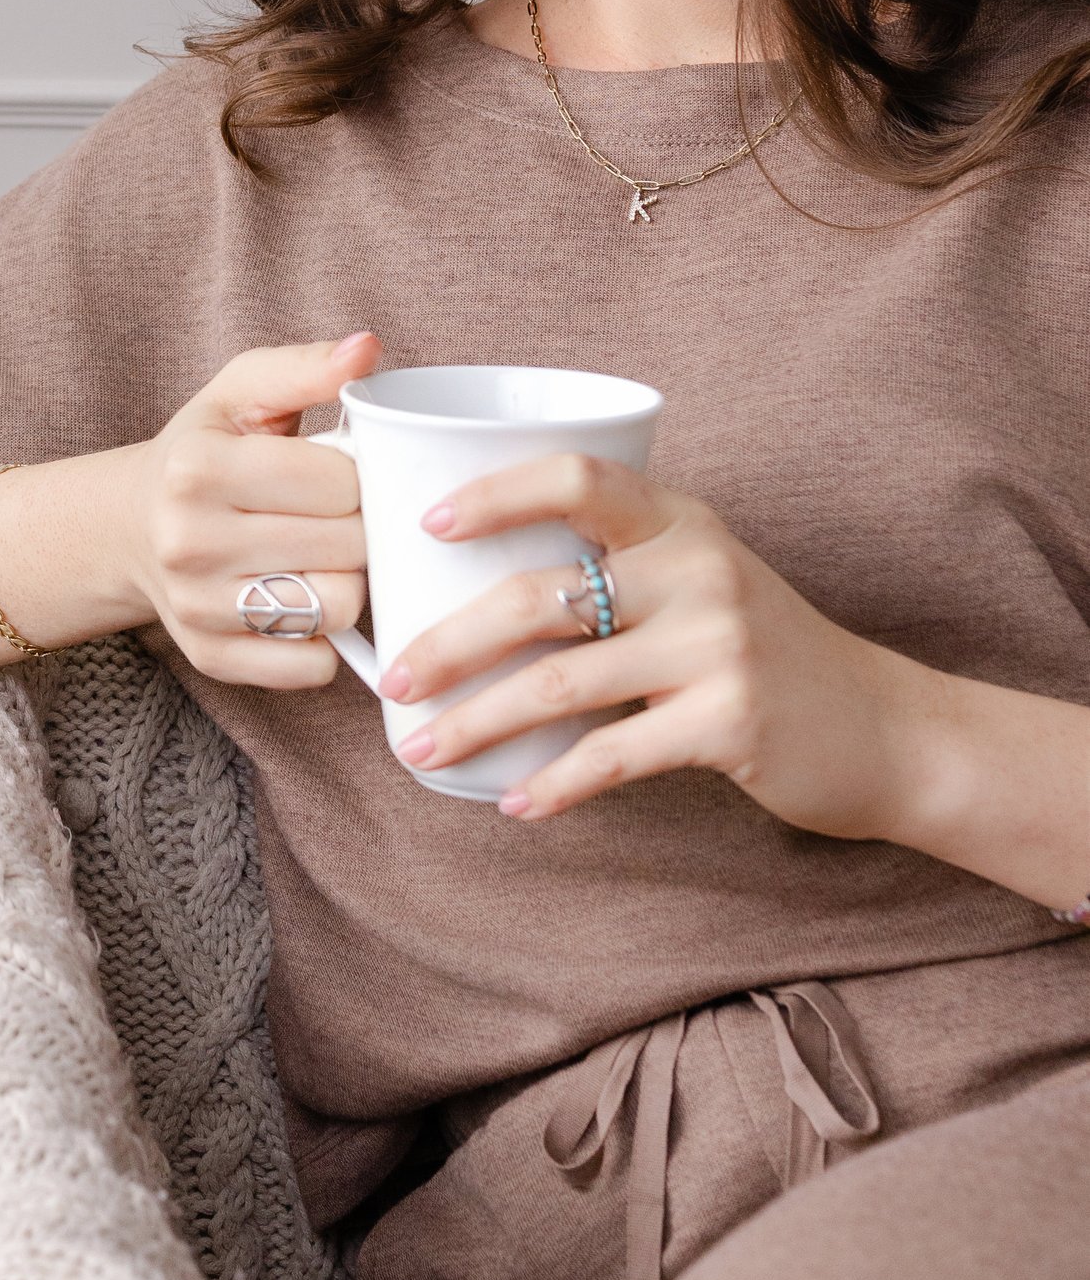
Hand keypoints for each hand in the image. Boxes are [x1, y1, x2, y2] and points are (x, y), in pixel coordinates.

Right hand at [123, 334, 375, 687]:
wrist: (129, 526)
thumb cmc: (202, 451)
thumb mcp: (239, 394)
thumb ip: (305, 367)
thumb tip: (368, 348)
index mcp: (198, 468)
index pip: (342, 484)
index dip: (358, 477)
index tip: (337, 474)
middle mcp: (188, 541)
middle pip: (347, 548)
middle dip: (358, 529)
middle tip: (334, 517)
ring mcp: (197, 607)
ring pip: (337, 609)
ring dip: (346, 584)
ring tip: (321, 557)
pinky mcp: (212, 657)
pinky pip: (314, 665)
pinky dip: (324, 640)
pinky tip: (302, 602)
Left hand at [376, 456, 907, 829]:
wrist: (883, 728)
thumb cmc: (761, 651)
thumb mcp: (701, 581)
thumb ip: (617, 570)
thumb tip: (468, 585)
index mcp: (680, 521)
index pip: (577, 477)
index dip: (496, 494)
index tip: (427, 524)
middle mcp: (698, 570)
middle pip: (541, 596)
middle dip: (451, 643)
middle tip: (395, 681)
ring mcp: (718, 645)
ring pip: (560, 683)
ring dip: (478, 722)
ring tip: (423, 750)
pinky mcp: (729, 721)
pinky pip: (612, 755)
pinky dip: (553, 785)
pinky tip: (512, 803)